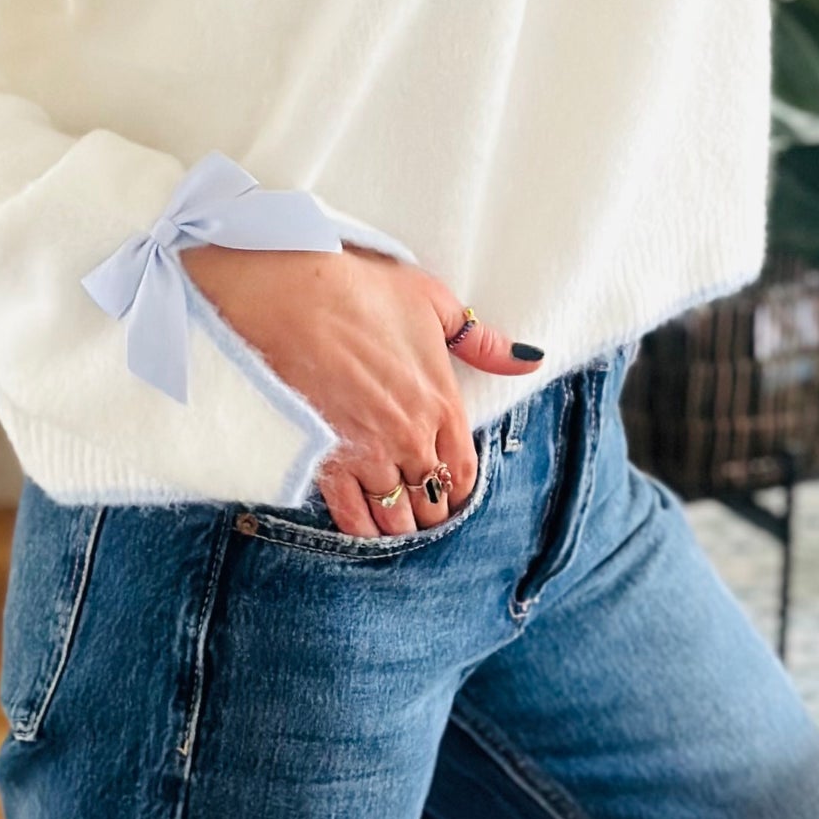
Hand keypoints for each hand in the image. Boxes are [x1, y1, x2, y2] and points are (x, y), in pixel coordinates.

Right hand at [181, 242, 541, 536]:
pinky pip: (350, 516)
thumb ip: (483, 342)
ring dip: (396, 523)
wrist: (289, 295)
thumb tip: (530, 360)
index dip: (459, 489)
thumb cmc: (361, 290)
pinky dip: (359, 528)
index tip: (450, 491)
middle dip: (428, 508)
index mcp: (442, 403)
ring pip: (393, 515)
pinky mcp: (325, 459)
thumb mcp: (434, 303)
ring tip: (392, 522)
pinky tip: (361, 525)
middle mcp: (410, 438)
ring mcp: (367, 452)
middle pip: (431, 501)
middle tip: (418, 505)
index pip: (463, 472)